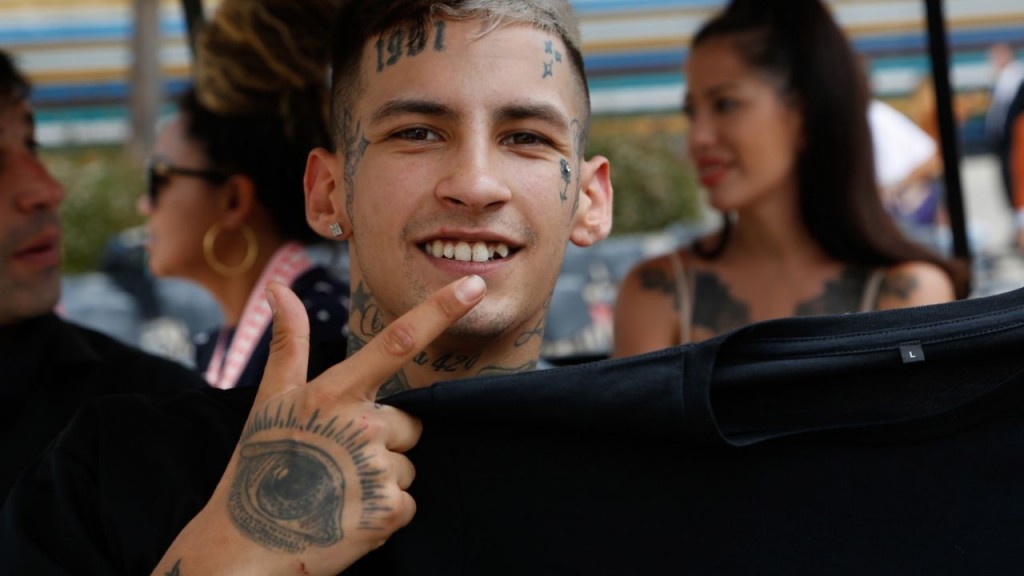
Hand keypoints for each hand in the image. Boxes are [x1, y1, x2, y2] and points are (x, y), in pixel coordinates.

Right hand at [152, 275, 486, 574]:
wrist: (247, 546)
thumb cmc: (259, 466)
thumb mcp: (271, 400)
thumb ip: (289, 343)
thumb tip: (280, 289)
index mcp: (335, 394)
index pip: (397, 342)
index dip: (440, 310)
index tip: (474, 285)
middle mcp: (361, 426)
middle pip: (406, 424)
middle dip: (382, 441)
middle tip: (336, 461)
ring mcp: (376, 469)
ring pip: (406, 464)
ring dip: (380, 478)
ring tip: (337, 489)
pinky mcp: (388, 511)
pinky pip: (408, 501)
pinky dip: (384, 511)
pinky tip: (348, 513)